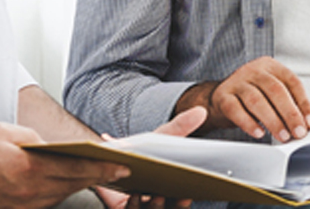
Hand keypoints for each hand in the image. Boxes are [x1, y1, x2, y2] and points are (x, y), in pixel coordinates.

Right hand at [0, 122, 129, 207]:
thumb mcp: (4, 133)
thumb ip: (34, 139)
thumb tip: (52, 147)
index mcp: (30, 169)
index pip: (77, 168)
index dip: (104, 167)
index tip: (123, 165)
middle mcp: (30, 194)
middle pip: (75, 184)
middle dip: (98, 177)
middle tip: (120, 171)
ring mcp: (24, 208)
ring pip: (62, 195)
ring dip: (78, 184)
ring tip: (95, 173)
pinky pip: (45, 203)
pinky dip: (58, 192)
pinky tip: (64, 183)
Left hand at [94, 107, 208, 208]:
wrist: (108, 155)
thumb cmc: (140, 148)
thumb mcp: (160, 138)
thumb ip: (179, 127)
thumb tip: (201, 111)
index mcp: (170, 190)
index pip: (180, 203)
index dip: (182, 204)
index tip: (186, 196)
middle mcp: (156, 201)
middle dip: (168, 206)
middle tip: (165, 195)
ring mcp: (139, 207)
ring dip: (153, 207)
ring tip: (152, 195)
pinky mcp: (120, 208)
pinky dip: (132, 206)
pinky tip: (133, 196)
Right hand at [176, 57, 309, 141]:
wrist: (220, 98)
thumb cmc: (251, 96)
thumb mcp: (271, 94)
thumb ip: (288, 104)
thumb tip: (305, 123)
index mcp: (270, 66)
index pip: (292, 82)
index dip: (303, 103)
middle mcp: (253, 70)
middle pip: (275, 90)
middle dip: (290, 114)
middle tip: (298, 132)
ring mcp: (237, 81)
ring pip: (256, 100)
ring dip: (272, 120)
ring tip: (282, 136)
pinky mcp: (222, 95)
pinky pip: (236, 110)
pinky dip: (249, 123)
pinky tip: (259, 133)